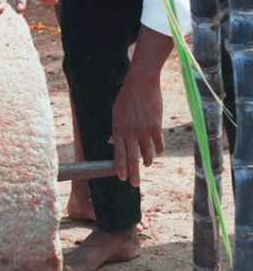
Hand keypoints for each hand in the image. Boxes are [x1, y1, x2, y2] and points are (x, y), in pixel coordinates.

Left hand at [111, 69, 164, 185]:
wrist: (140, 84)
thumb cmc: (126, 98)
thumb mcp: (116, 113)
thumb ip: (115, 129)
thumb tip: (112, 142)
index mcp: (118, 129)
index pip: (118, 153)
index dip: (119, 167)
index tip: (121, 177)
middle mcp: (130, 132)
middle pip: (131, 158)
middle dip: (133, 173)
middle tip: (134, 185)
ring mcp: (143, 130)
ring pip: (147, 153)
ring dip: (147, 161)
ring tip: (147, 165)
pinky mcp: (156, 126)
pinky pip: (158, 144)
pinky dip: (158, 150)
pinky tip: (157, 153)